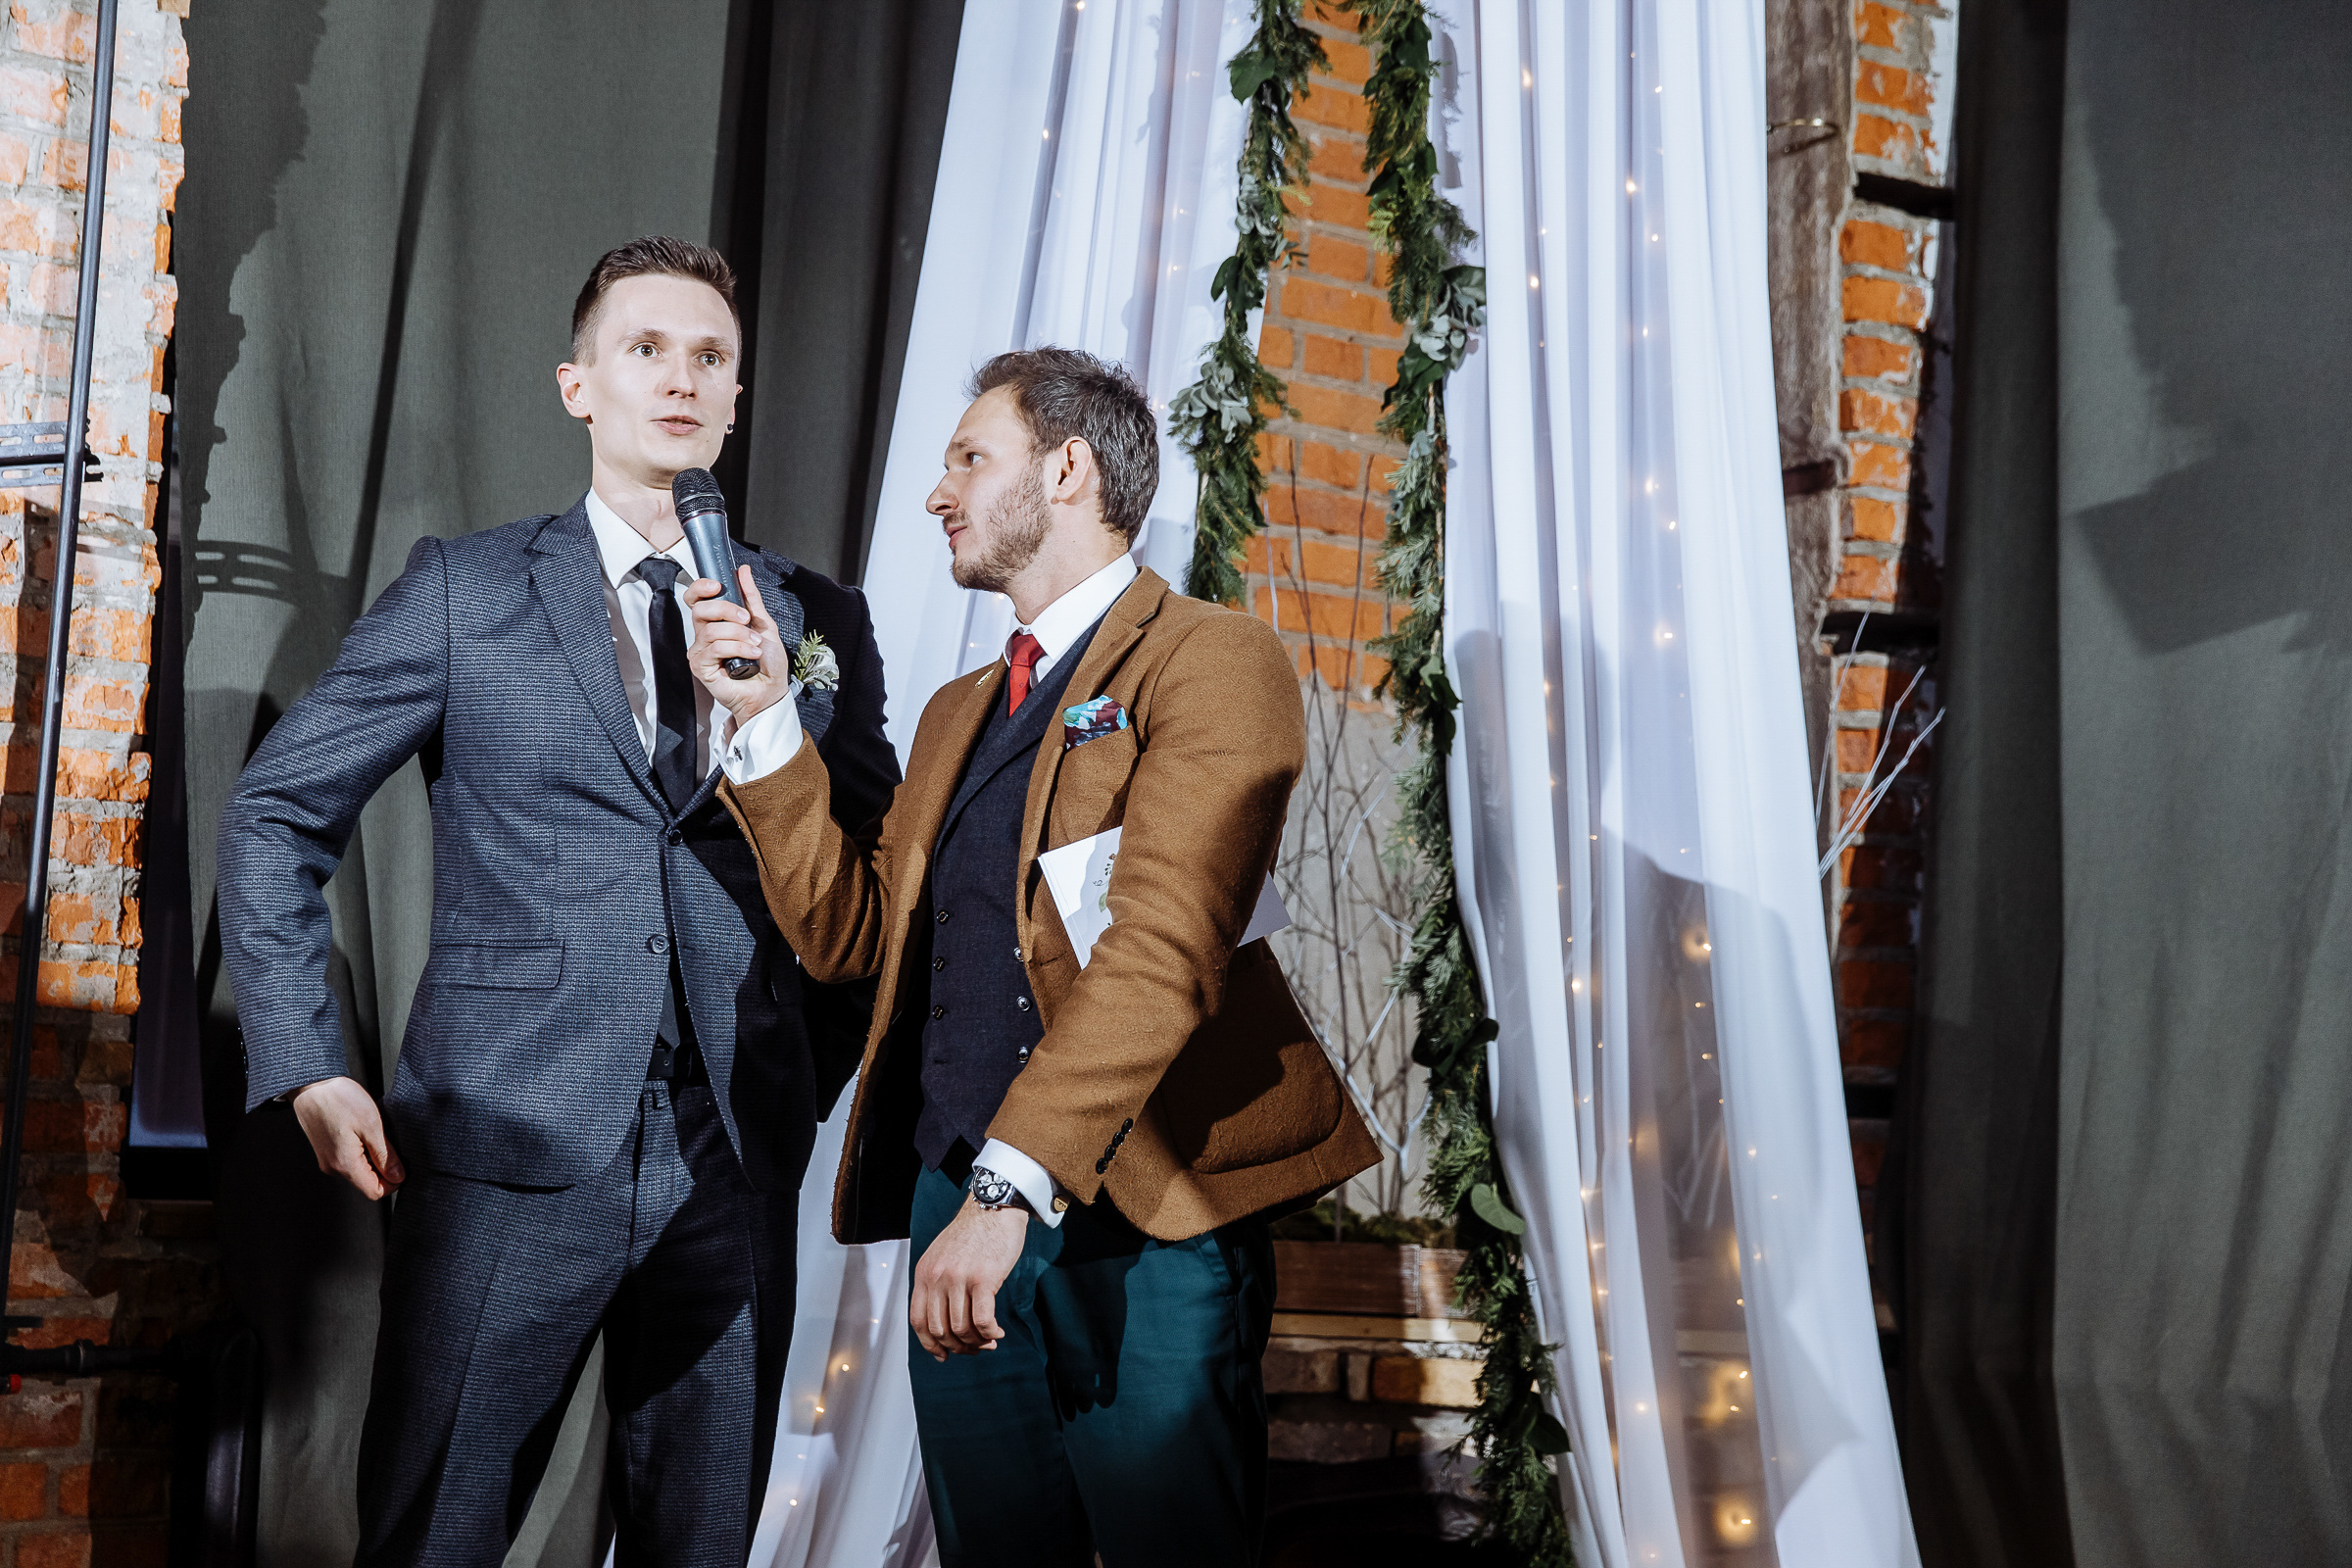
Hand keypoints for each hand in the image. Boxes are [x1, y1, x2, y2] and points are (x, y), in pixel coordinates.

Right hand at [291, 1076, 405, 1198]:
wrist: (312, 1086)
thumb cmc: (339, 1100)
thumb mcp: (371, 1126)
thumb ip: (385, 1155)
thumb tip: (397, 1176)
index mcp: (345, 1165)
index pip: (374, 1192)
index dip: (393, 1183)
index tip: (402, 1167)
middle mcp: (333, 1168)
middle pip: (367, 1183)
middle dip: (384, 1170)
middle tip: (392, 1145)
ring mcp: (328, 1160)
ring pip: (359, 1171)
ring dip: (373, 1159)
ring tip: (376, 1135)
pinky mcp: (326, 1152)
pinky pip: (349, 1161)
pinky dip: (362, 1153)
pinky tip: (364, 1134)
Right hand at [686, 565, 789, 725]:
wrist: (772, 690)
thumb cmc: (767, 663)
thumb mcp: (764, 624)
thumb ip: (751, 598)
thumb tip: (743, 571)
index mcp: (716, 622)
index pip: (696, 599)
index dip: (702, 588)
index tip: (719, 586)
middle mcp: (705, 635)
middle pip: (700, 609)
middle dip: (727, 609)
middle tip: (746, 620)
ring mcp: (701, 652)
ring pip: (711, 630)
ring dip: (740, 635)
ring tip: (755, 645)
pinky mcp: (701, 667)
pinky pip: (714, 648)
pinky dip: (737, 648)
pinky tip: (750, 655)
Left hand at [909, 1196, 1027, 1360]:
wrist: (994, 1206)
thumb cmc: (973, 1232)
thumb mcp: (942, 1256)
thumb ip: (938, 1284)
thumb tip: (945, 1321)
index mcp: (924, 1274)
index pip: (918, 1321)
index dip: (930, 1344)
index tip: (943, 1354)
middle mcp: (937, 1278)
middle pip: (940, 1330)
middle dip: (958, 1347)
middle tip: (974, 1348)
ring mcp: (958, 1279)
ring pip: (961, 1329)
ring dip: (977, 1342)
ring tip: (989, 1340)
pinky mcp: (983, 1279)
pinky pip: (982, 1321)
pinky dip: (990, 1333)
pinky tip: (998, 1332)